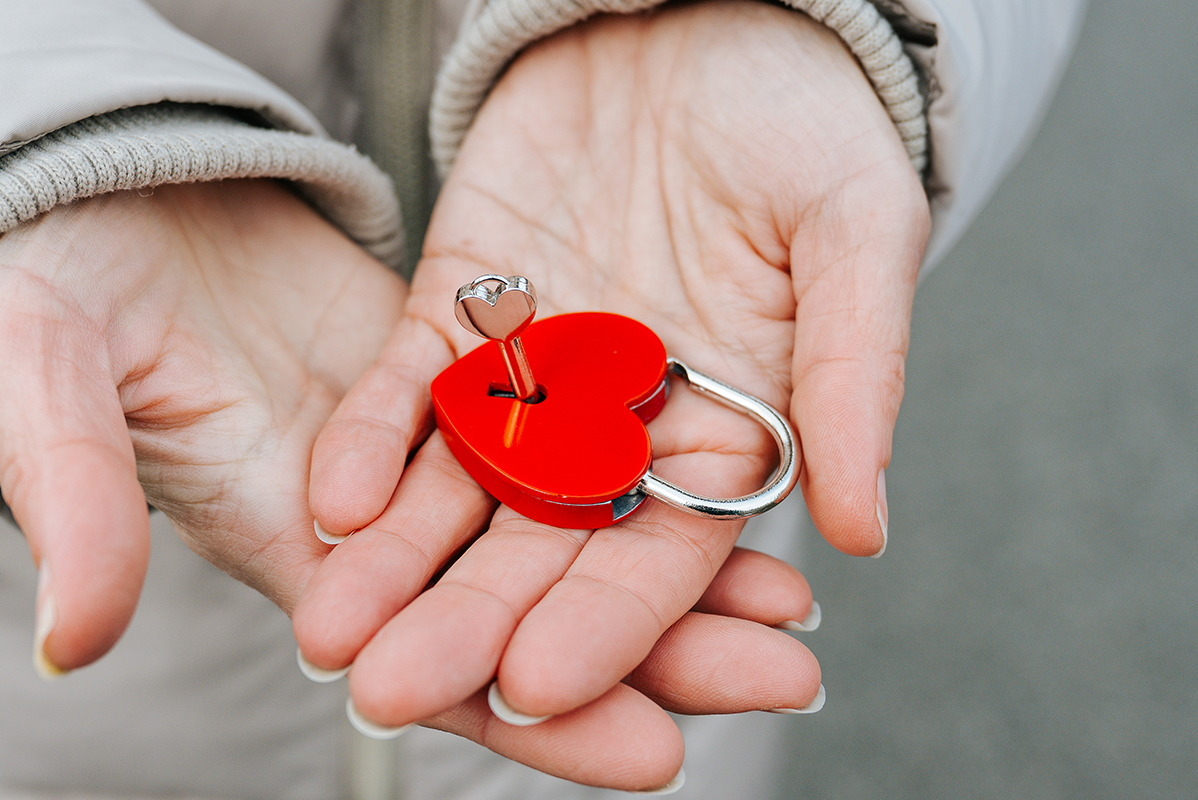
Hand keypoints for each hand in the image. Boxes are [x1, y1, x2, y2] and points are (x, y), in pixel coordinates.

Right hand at [0, 179, 811, 786]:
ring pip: (560, 528)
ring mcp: (406, 451)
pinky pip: (555, 430)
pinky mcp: (435, 371)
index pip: (428, 660)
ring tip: (795, 600)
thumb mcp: (40, 380)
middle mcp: (362, 523)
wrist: (62, 190)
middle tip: (787, 675)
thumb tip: (71, 645)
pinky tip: (729, 475)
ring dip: (673, 567)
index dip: (536, 716)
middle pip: (530, 610)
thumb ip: (67, 504)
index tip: (657, 752)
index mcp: (277, 545)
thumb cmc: (29, 286)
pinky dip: (637, 459)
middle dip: (657, 653)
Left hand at [297, 0, 927, 787]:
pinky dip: (373, 441)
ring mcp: (536, 375)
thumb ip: (854, 371)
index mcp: (730, 435)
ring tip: (328, 626)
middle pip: (541, 548)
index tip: (535, 685)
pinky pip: (410, 389)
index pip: (662, 557)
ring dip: (396, 560)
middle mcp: (625, 430)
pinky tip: (333, 498)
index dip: (602, 624)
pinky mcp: (462, 309)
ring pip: (459, 489)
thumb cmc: (806, 116)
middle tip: (389, 690)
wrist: (703, 10)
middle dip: (467, 620)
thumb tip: (869, 529)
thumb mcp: (855, 228)